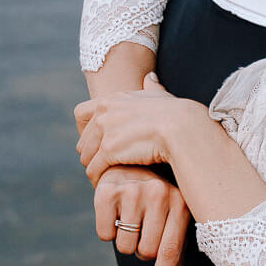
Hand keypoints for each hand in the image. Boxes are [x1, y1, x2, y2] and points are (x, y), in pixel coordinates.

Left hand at [74, 74, 188, 183]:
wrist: (183, 128)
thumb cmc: (177, 114)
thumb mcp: (161, 96)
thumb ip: (152, 88)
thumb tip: (150, 78)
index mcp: (113, 99)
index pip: (82, 114)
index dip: (86, 131)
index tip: (98, 144)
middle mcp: (104, 112)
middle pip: (83, 139)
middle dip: (90, 154)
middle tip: (102, 168)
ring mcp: (105, 131)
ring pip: (86, 157)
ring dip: (94, 169)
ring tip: (105, 180)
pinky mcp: (109, 151)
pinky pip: (94, 169)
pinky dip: (98, 180)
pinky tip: (108, 186)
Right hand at [94, 166, 191, 265]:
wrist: (128, 161)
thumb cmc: (155, 198)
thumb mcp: (172, 216)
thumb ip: (174, 248)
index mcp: (180, 203)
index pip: (170, 250)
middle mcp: (159, 194)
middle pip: (145, 252)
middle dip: (141, 251)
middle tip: (142, 232)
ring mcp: (133, 191)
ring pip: (124, 247)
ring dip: (125, 242)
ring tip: (129, 220)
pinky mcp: (106, 191)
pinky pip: (104, 235)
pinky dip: (107, 232)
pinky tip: (114, 213)